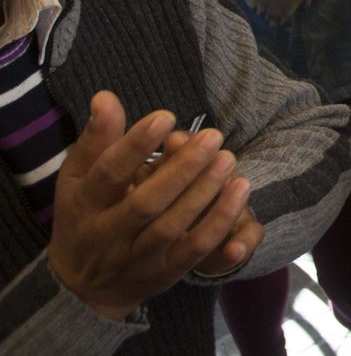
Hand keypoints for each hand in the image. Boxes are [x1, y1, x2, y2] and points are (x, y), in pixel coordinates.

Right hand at [47, 92, 254, 321]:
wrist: (82, 286)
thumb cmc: (83, 215)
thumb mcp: (78, 178)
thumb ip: (96, 139)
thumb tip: (105, 97)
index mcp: (83, 205)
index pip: (108, 174)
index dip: (135, 145)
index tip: (165, 116)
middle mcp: (107, 235)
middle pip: (146, 203)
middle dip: (181, 169)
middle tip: (213, 136)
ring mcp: (135, 258)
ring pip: (171, 228)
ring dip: (204, 193)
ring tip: (228, 159)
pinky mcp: (163, 273)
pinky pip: (194, 252)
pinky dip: (218, 224)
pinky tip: (239, 193)